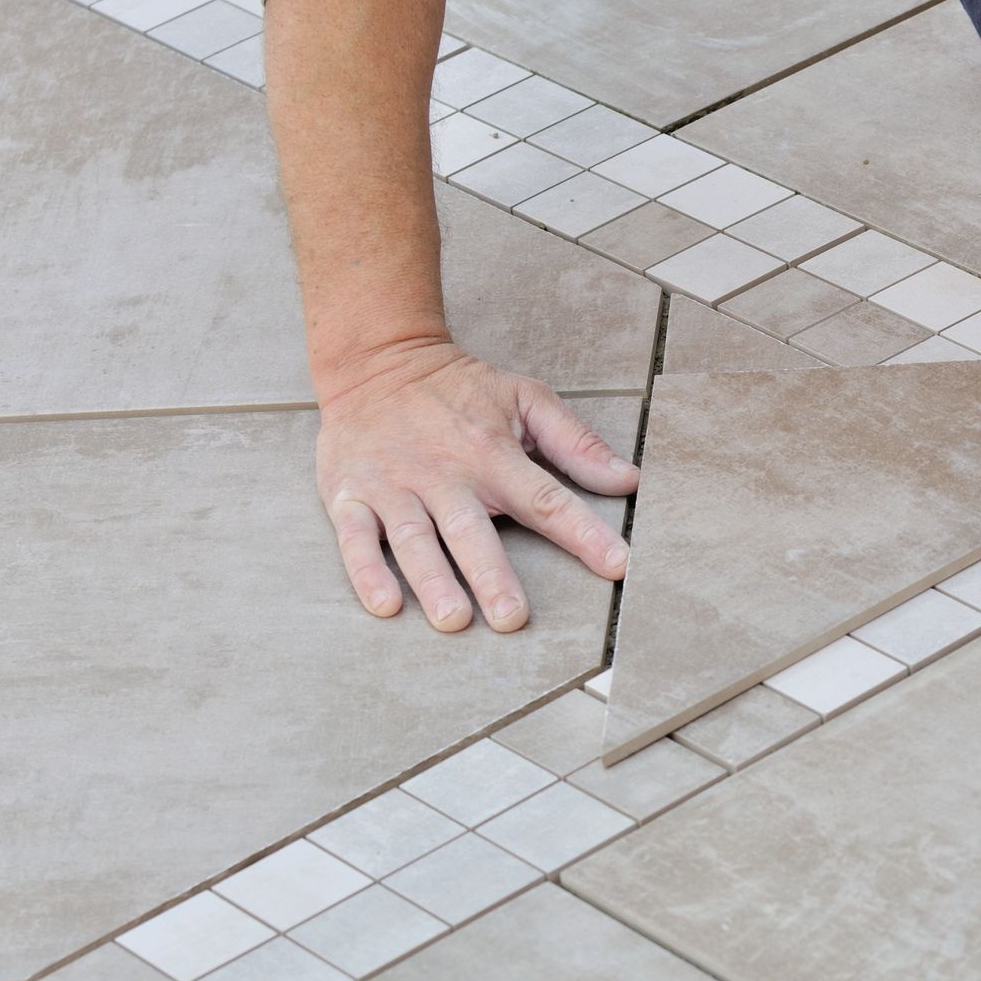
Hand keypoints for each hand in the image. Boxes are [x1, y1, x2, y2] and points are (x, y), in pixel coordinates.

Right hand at [314, 340, 637, 631]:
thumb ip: (577, 443)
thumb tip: (629, 480)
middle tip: (512, 618)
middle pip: (471, 530)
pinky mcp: (351, 494)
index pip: (545, 499)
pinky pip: (357, 538)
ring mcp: (394, 486)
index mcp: (493, 453)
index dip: (583, 533)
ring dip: (433, 581)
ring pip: (415, 539)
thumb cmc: (459, 390)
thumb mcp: (525, 399)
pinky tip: (387, 605)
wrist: (376, 361)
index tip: (617, 565)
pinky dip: (367, 572)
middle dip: (492, 575)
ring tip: (454, 619)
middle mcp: (444, 473)